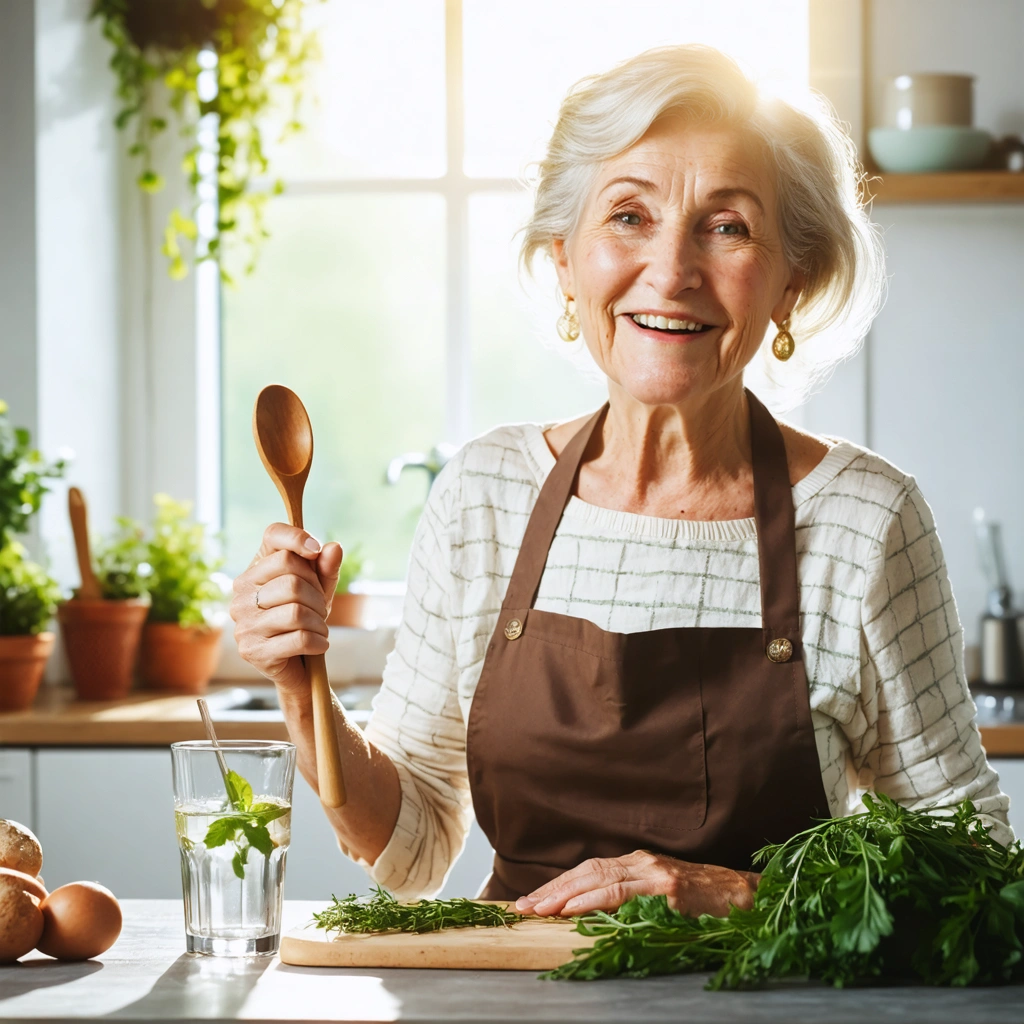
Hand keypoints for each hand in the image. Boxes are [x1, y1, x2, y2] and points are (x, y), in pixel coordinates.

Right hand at [230, 524, 342, 693]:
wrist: (297, 664)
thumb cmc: (306, 618)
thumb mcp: (320, 589)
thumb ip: (326, 568)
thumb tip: (333, 547)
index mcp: (255, 570)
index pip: (272, 536)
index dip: (297, 537)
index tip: (316, 551)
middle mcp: (242, 593)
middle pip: (293, 578)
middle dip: (318, 595)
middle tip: (321, 609)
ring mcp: (244, 623)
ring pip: (296, 611)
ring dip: (319, 622)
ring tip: (320, 628)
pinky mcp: (253, 651)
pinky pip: (299, 638)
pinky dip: (318, 641)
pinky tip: (319, 644)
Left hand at [514, 850, 759, 917]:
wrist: (747, 899)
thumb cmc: (705, 904)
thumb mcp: (662, 897)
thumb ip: (631, 901)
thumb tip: (589, 917)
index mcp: (637, 865)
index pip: (588, 871)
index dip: (557, 884)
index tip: (531, 900)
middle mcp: (642, 863)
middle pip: (586, 871)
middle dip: (551, 889)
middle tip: (522, 906)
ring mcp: (654, 874)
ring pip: (599, 878)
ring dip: (564, 894)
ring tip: (539, 907)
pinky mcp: (668, 889)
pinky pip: (623, 893)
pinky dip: (594, 899)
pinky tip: (573, 908)